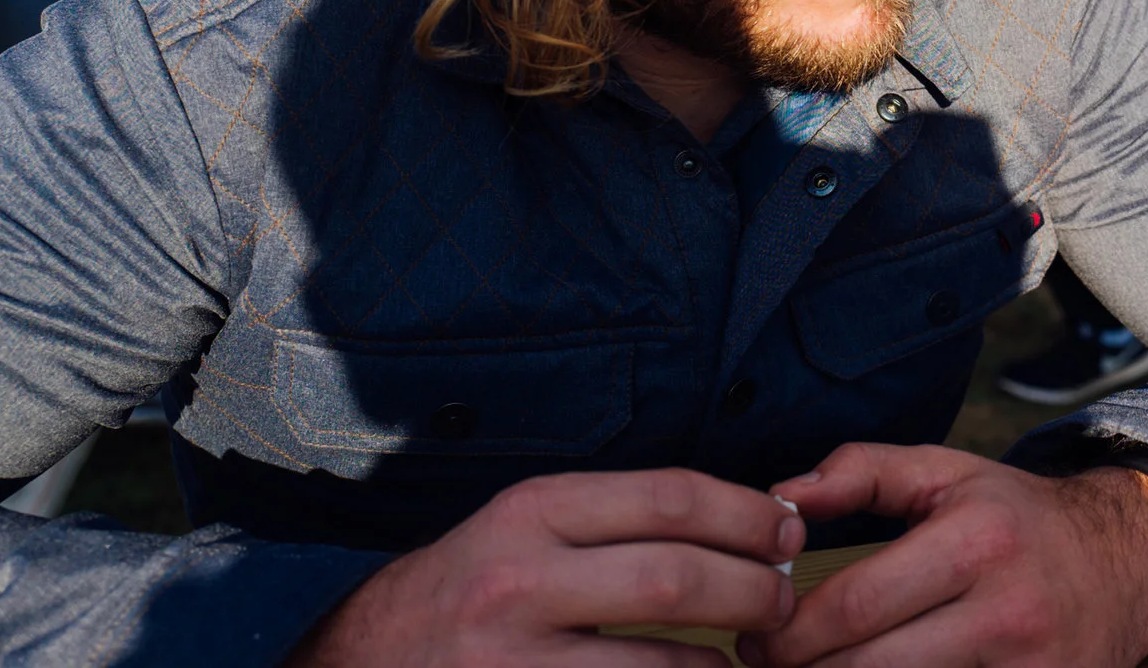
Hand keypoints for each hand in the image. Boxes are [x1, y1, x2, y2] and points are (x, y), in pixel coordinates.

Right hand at [287, 468, 801, 665]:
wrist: (361, 663)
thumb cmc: (464, 593)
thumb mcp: (520, 529)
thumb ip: (611, 520)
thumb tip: (739, 518)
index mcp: (529, 514)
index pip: (669, 497)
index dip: (745, 513)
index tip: (786, 528)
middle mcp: (518, 583)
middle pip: (677, 577)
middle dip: (754, 587)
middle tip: (785, 598)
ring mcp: (514, 663)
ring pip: (664, 663)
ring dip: (725, 663)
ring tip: (753, 655)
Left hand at [749, 444, 1147, 667]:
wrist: (1129, 561)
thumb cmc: (1020, 517)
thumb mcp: (949, 472)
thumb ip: (861, 472)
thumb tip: (779, 499)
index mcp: (975, 541)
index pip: (857, 607)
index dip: (790, 634)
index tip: (755, 637)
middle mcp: (1007, 610)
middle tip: (765, 665)